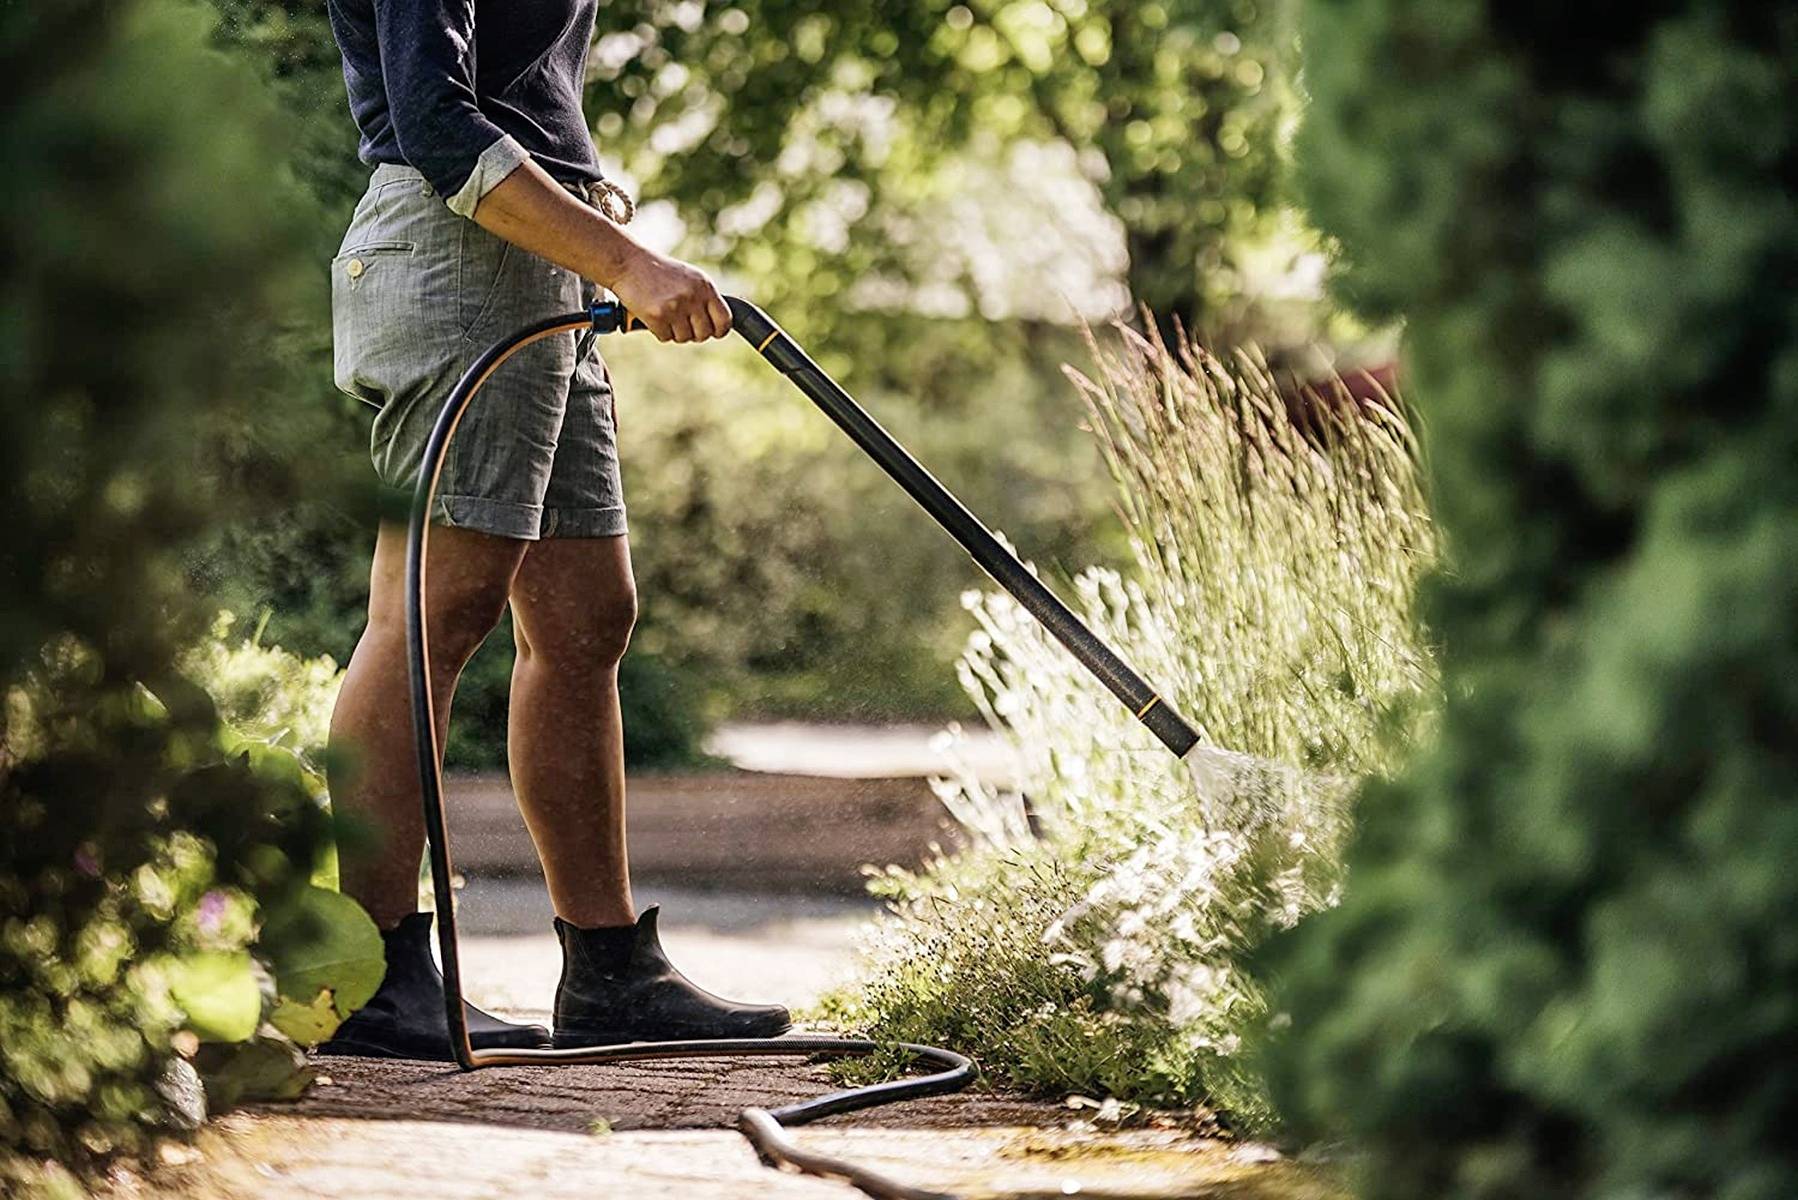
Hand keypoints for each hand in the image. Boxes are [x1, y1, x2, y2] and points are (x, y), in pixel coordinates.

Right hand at [607, 246, 731, 343]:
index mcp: (705, 286)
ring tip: (665, 314)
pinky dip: (659, 331)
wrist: (628, 263)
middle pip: (704, 334)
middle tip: (681, 323)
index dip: (718, 330)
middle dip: (693, 333)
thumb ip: (705, 298)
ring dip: (674, 332)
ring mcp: (675, 307)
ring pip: (684, 338)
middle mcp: (693, 296)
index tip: (711, 331)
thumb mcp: (689, 278)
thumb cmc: (659, 272)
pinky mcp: (658, 316)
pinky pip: (666, 338)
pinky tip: (653, 316)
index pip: (724, 321)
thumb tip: (719, 325)